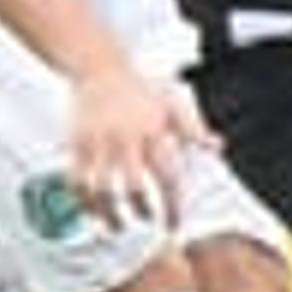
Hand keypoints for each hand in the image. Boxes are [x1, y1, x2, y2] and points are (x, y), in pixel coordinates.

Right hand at [66, 62, 214, 227]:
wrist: (98, 66)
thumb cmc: (136, 85)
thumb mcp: (171, 103)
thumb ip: (193, 129)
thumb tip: (216, 146)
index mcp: (153, 131)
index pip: (168, 178)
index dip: (172, 207)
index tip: (173, 224)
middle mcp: (125, 138)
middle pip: (133, 188)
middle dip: (142, 212)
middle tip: (147, 220)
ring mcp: (98, 142)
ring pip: (101, 190)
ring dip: (109, 214)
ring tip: (116, 225)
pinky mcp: (77, 143)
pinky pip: (76, 180)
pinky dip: (83, 201)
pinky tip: (92, 210)